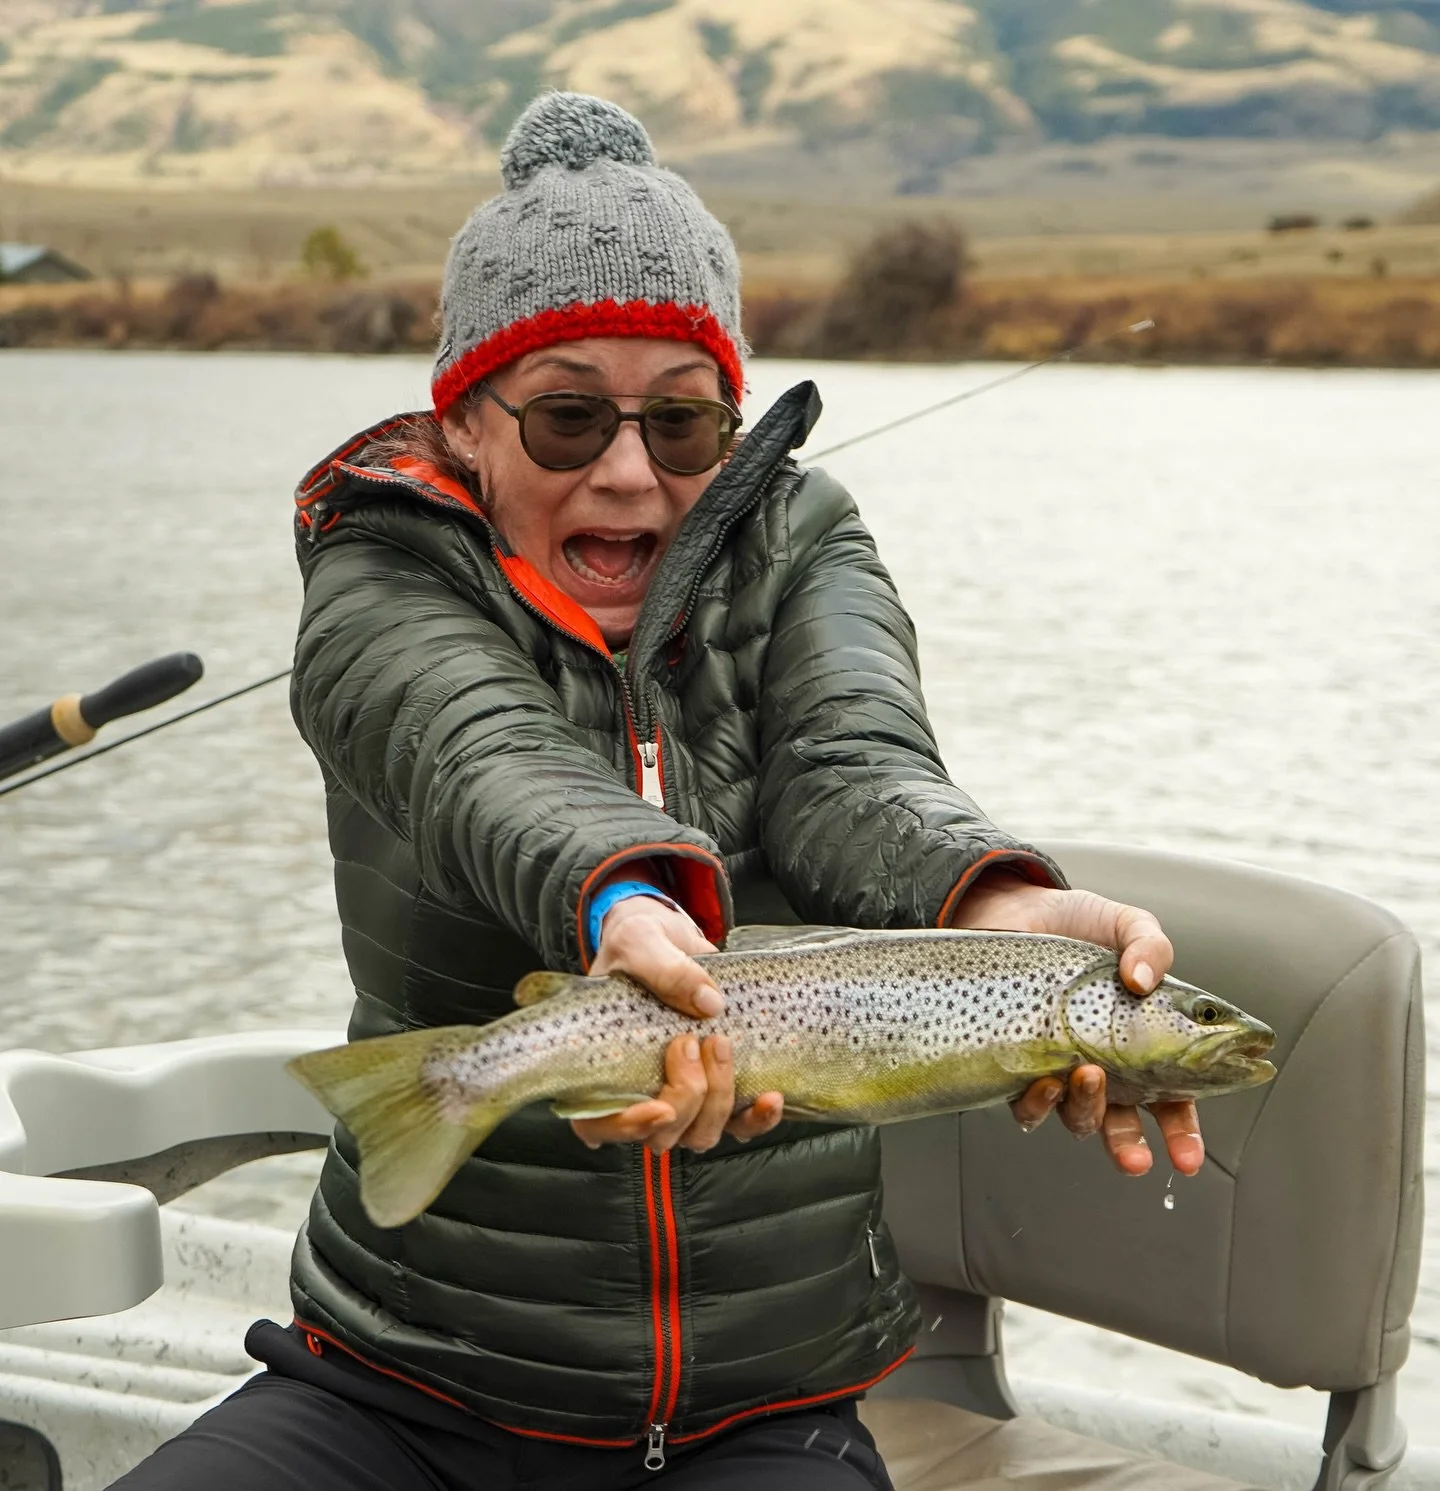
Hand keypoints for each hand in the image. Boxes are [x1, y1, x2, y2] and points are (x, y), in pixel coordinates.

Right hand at [570, 890, 783, 1152]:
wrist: (670, 940)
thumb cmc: (638, 944)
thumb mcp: (640, 943)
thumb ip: (665, 968)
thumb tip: (709, 1003)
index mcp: (600, 1070)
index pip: (598, 1126)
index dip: (627, 1129)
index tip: (659, 1109)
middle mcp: (639, 1093)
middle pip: (661, 1136)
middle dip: (685, 1097)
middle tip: (689, 1041)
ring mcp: (680, 1096)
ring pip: (700, 1134)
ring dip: (719, 1100)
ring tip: (721, 1045)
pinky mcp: (717, 1088)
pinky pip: (739, 1124)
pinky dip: (757, 1118)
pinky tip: (769, 1096)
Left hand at [951, 872, 1203, 1178]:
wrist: (1015, 906)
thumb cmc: (1078, 922)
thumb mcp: (1127, 925)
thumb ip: (1151, 947)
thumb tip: (1143, 980)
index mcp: (1143, 1044)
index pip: (1172, 1099)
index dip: (1183, 1133)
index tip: (1188, 1156)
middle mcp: (1104, 1065)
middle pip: (1124, 1123)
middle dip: (1132, 1148)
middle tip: (1138, 1158)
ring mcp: (1061, 1066)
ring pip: (1077, 1117)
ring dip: (1087, 1111)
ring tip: (1090, 1077)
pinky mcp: (1018, 1061)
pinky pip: (1026, 1102)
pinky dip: (1037, 1102)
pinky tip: (1046, 1082)